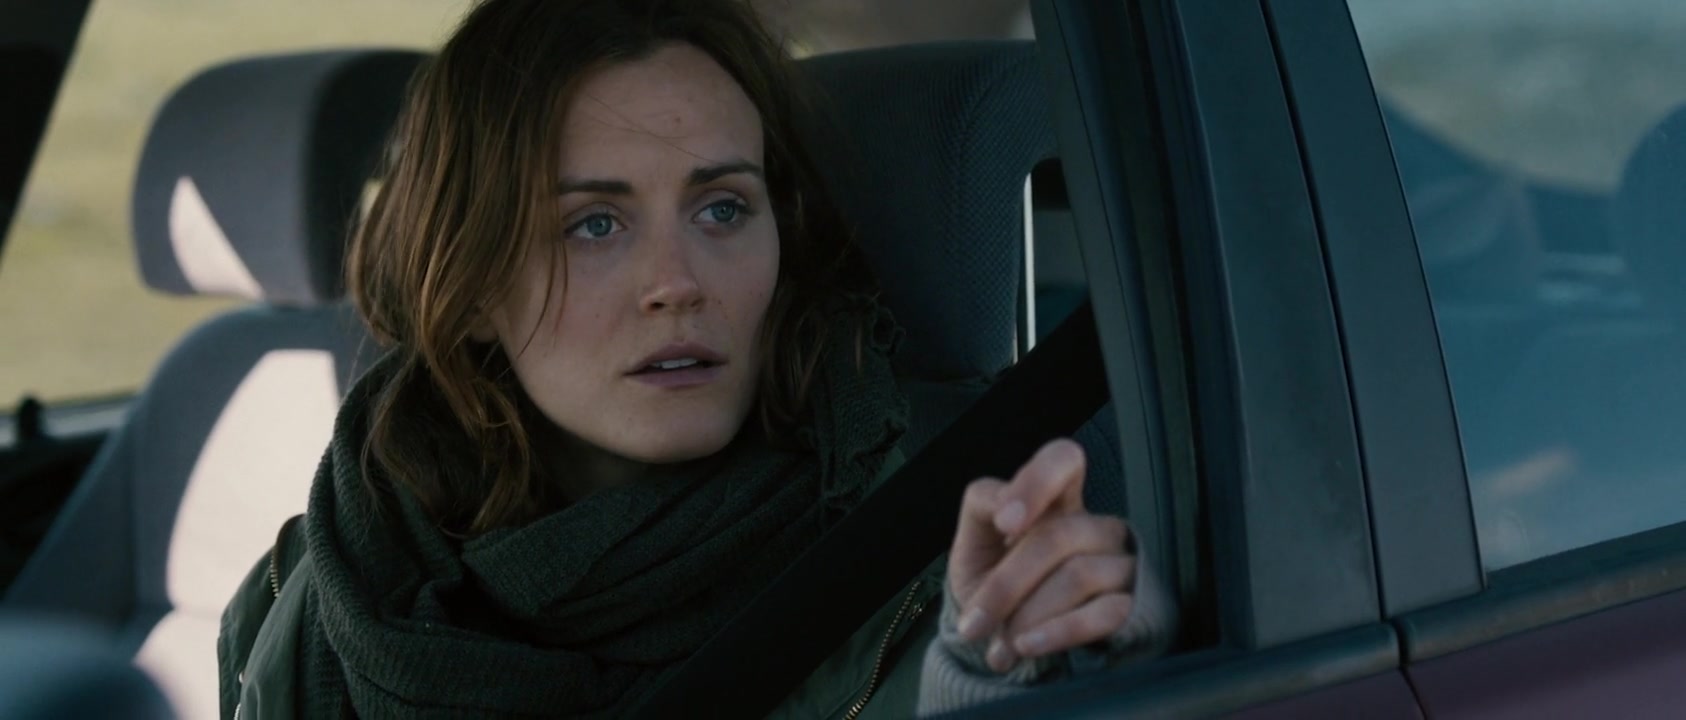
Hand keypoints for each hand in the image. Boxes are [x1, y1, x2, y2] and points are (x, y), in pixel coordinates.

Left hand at [947, 439, 1136, 673]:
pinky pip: (1105, 613)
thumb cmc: (992, 584)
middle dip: (1005, 586)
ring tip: (1000, 645)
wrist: (1010, 640)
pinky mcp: (1133, 606)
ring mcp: (1120, 565)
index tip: (1004, 524)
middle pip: (1056, 536)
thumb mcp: (974, 545)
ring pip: (1079, 575)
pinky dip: (1059, 632)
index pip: (1063, 460)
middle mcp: (1094, 527)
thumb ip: (982, 509)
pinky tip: (1028, 646)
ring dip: (1027, 616)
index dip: (1037, 483)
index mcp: (1056, 501)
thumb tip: (1004, 510)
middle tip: (974, 624)